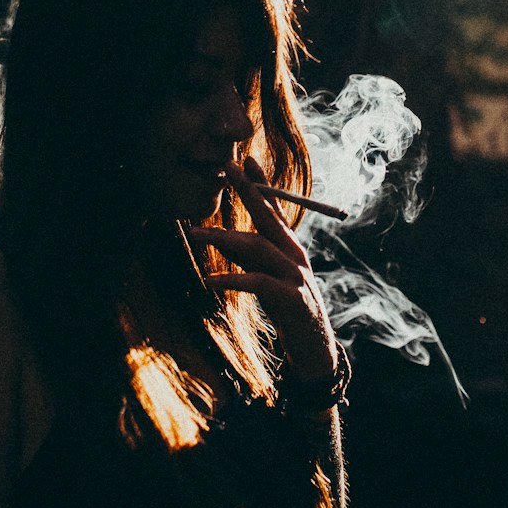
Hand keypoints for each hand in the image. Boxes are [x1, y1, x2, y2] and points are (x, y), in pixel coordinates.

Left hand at [185, 158, 338, 382]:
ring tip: (194, 234)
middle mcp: (295, 255)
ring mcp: (296, 275)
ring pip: (258, 248)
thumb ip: (252, 257)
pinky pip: (258, 283)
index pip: (276, 208)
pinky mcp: (291, 299)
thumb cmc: (288, 310)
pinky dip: (232, 280)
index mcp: (290, 248)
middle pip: (269, 216)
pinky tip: (209, 281)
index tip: (246, 159)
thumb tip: (224, 237)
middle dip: (247, 189)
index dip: (261, 184)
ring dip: (224, 238)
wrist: (314, 348)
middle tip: (225, 167)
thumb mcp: (269, 277)